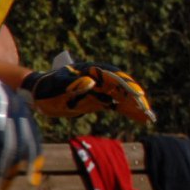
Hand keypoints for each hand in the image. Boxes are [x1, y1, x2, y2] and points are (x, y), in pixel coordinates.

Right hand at [0, 51, 41, 186]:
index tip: (31, 179)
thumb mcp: (4, 105)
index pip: (33, 139)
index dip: (32, 160)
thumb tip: (10, 152)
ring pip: (1, 143)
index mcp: (24, 109)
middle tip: (2, 185)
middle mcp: (16, 109)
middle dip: (11, 169)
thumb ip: (11, 124)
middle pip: (17, 145)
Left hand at [24, 58, 155, 121]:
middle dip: (134, 97)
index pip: (113, 77)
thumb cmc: (47, 88)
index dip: (125, 85)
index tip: (135, 94)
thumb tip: (90, 83)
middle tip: (145, 108)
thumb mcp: (57, 86)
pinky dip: (130, 111)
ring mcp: (102, 89)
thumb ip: (73, 84)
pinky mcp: (101, 100)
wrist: (40, 94)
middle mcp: (101, 78)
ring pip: (123, 96)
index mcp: (92, 70)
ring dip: (136, 105)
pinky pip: (119, 105)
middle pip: (122, 86)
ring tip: (149, 116)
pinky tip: (142, 119)